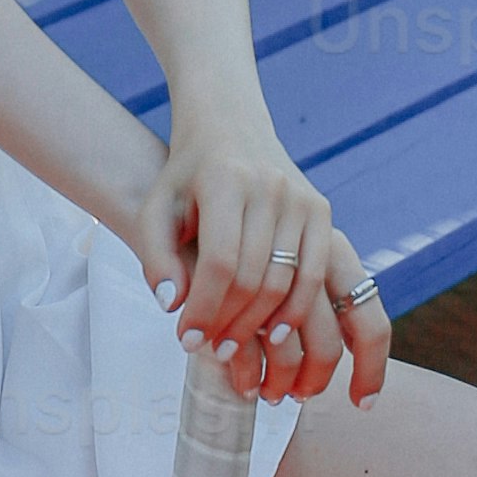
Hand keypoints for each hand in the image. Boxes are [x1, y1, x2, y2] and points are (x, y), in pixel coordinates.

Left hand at [126, 105, 388, 410]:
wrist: (228, 126)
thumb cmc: (184, 177)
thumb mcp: (157, 208)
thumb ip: (155, 256)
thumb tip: (172, 304)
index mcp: (225, 182)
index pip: (220, 261)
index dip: (204, 307)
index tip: (186, 340)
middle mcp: (270, 188)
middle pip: (255, 276)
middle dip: (231, 322)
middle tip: (210, 350)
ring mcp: (301, 198)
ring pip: (288, 280)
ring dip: (262, 324)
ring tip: (236, 349)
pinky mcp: (321, 209)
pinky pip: (315, 272)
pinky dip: (296, 310)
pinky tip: (273, 334)